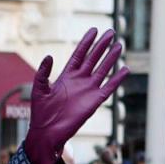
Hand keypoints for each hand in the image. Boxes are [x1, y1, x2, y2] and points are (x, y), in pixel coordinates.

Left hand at [24, 29, 128, 163]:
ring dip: (111, 58)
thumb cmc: (41, 113)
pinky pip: (108, 88)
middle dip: (101, 46)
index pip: (79, 55)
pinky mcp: (94, 101)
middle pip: (93, 59)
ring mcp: (88, 90)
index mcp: (66, 76)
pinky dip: (117, 79)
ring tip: (119, 45)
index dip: (86, 43)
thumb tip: (49, 55)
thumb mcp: (39, 89)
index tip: (94, 30)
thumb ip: (43, 72)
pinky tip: (125, 70)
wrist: (47, 133)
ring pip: (102, 70)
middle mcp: (79, 81)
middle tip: (111, 32)